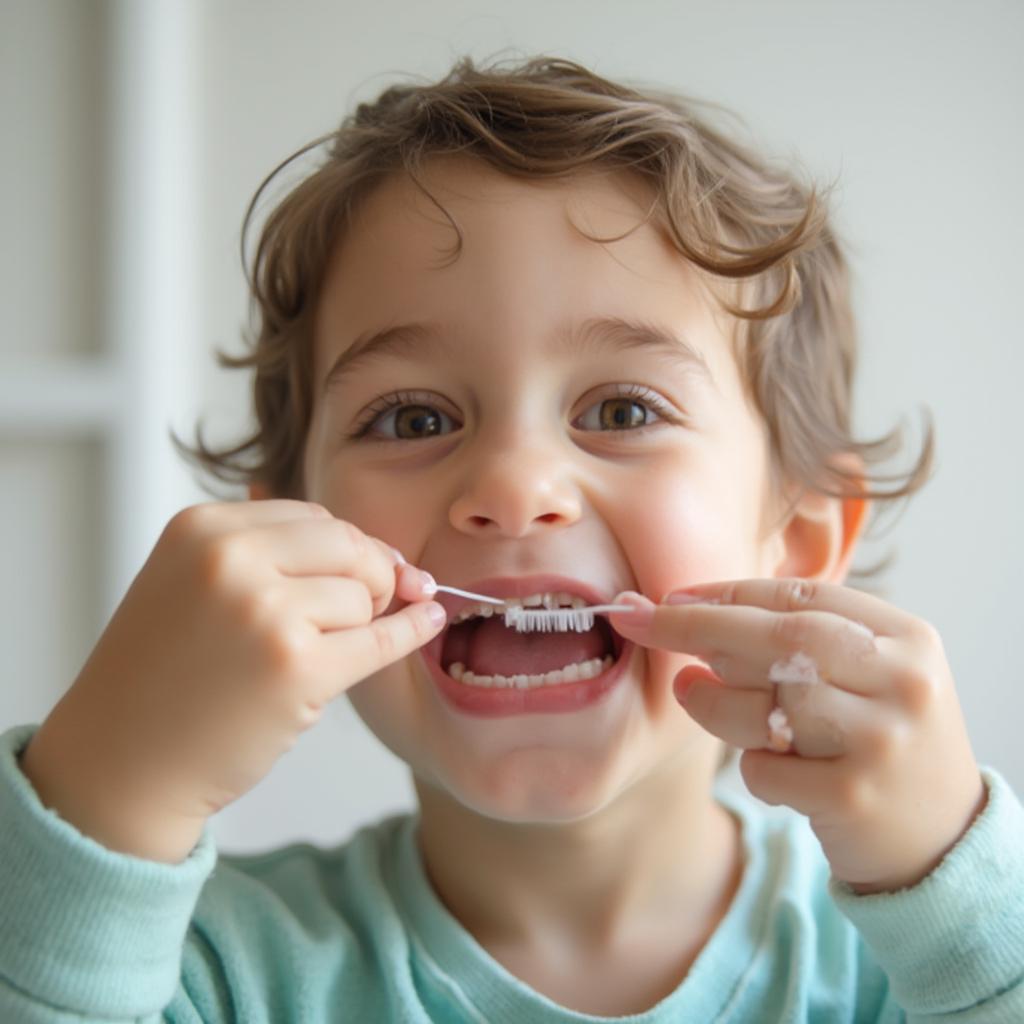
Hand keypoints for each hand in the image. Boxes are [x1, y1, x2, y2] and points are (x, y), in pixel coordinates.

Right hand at [20, 500, 444, 860]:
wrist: (119, 763)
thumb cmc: (164, 678)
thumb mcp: (192, 585)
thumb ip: (270, 556)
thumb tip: (381, 553)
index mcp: (203, 529)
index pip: (312, 516)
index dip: (344, 549)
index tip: (358, 574)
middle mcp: (230, 559)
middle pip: (348, 545)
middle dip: (370, 575)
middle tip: (366, 608)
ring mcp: (264, 612)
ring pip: (363, 595)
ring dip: (355, 626)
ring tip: (304, 659)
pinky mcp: (297, 669)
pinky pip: (381, 640)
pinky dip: (411, 632)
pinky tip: (429, 622)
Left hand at [610, 578, 985, 892]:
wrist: (941, 842)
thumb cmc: (879, 741)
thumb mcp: (866, 676)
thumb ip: (798, 640)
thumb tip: (688, 610)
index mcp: (907, 638)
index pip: (803, 596)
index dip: (728, 593)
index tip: (670, 596)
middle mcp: (901, 683)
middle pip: (780, 639)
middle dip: (698, 626)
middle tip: (642, 622)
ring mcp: (882, 741)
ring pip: (763, 704)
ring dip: (710, 699)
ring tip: (692, 691)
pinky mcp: (854, 798)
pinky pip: (764, 767)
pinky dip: (750, 766)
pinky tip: (770, 770)